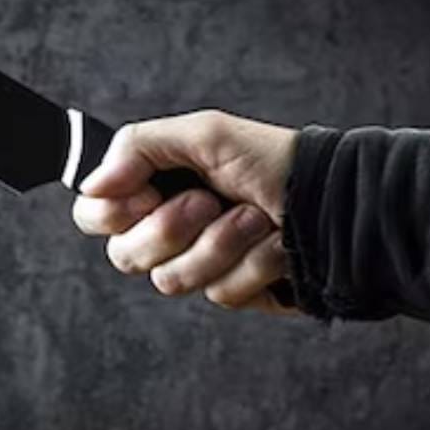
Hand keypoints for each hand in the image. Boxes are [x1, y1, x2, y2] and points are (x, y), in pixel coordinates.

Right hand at [71, 110, 297, 313]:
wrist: (338, 202)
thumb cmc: (277, 161)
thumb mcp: (205, 134)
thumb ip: (137, 148)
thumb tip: (92, 183)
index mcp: (158, 186)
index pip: (96, 213)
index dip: (112, 213)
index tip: (146, 195)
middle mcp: (173, 228)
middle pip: (125, 255)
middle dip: (171, 229)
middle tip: (208, 201)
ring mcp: (203, 263)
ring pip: (172, 280)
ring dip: (220, 245)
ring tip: (255, 218)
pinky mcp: (236, 290)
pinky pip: (221, 295)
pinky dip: (253, 266)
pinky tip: (275, 245)